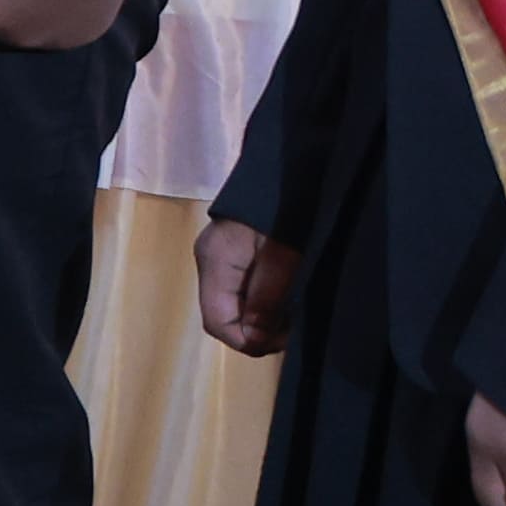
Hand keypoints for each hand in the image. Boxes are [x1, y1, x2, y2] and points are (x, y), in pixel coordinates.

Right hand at [193, 217, 301, 360]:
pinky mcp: (234, 251)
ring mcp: (220, 256)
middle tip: (294, 327)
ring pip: (235, 304)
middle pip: (224, 315)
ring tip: (295, 311)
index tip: (285, 338)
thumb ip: (268, 297)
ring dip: (264, 316)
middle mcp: (210, 263)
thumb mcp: (283, 256)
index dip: (249, 339)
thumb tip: (254, 337)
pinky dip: (264, 300)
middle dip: (258, 329)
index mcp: (215, 263)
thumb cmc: (284, 210)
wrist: (287, 166)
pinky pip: (243, 289)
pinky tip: (287, 295)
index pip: (217, 322)